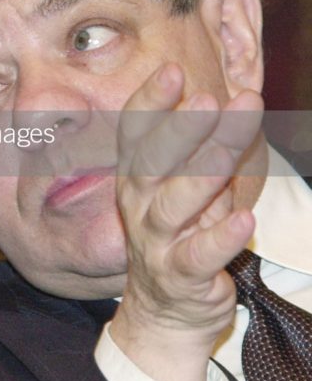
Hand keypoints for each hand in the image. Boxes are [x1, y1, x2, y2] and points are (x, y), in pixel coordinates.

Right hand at [108, 62, 262, 380]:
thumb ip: (204, 147)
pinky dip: (219, 239)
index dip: (151, 101)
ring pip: (172, 205)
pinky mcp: (178, 276)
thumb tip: (230, 96)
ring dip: (202, 175)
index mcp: (137, 176)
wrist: (167, 310)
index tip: (172, 69)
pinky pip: (197, 256)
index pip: (135, 132)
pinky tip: (244, 221)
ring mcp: (155, 240)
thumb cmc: (182, 234)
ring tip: (228, 152)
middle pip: (153, 161)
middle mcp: (138, 204)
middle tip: (210, 100)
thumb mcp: (188, 186)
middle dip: (181, 128)